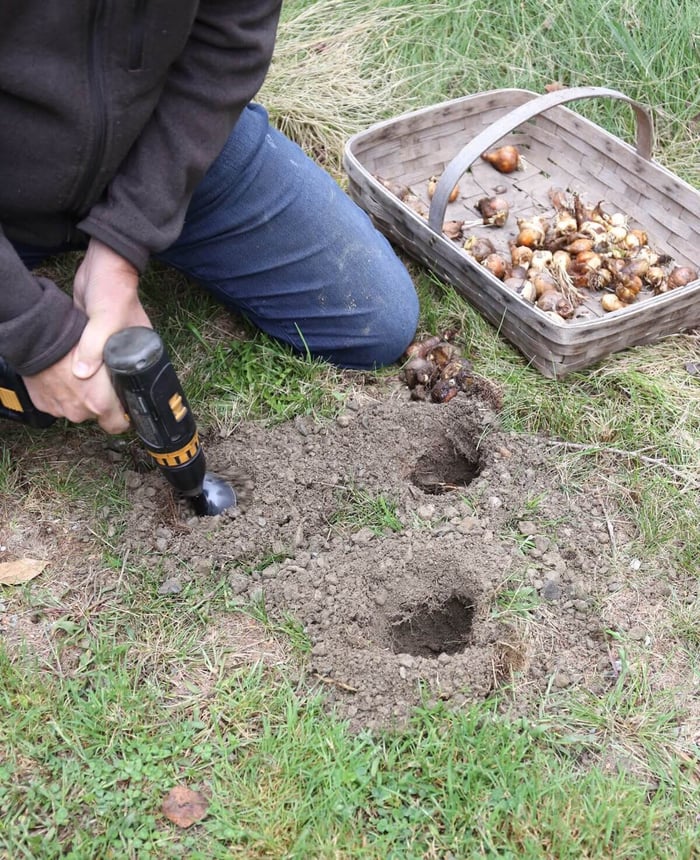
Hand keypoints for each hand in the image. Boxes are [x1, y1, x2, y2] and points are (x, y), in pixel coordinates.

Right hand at [23, 346, 129, 433]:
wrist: (35, 336)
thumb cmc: (72, 340)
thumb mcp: (112, 348)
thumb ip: (125, 364)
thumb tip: (135, 376)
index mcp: (99, 402)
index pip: (119, 425)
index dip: (125, 416)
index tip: (125, 405)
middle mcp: (78, 411)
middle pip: (98, 414)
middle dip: (101, 399)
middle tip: (99, 377)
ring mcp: (58, 409)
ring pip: (77, 407)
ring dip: (79, 394)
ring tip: (79, 374)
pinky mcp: (43, 403)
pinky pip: (59, 402)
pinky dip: (62, 391)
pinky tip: (62, 374)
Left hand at [24, 239, 151, 432]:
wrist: (103, 264)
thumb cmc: (114, 290)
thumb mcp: (107, 318)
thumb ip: (94, 346)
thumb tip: (80, 373)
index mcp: (141, 354)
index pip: (138, 390)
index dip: (126, 406)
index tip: (109, 416)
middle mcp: (129, 355)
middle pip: (118, 388)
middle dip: (103, 399)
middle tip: (84, 404)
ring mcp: (112, 349)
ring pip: (102, 378)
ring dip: (89, 384)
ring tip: (74, 392)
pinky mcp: (97, 342)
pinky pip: (90, 363)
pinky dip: (80, 369)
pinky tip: (70, 371)